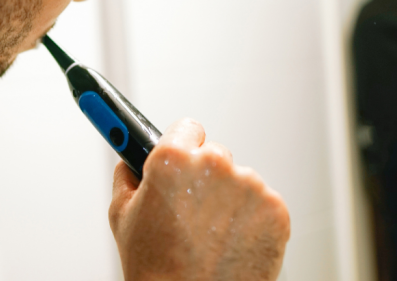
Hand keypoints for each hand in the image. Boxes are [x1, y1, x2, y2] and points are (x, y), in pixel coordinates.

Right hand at [109, 118, 289, 280]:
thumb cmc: (156, 269)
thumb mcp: (121, 215)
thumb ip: (127, 175)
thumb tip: (130, 159)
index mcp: (173, 159)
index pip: (187, 128)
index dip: (182, 147)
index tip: (182, 159)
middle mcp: (214, 165)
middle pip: (215, 154)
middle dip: (205, 177)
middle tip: (191, 211)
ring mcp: (250, 187)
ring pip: (240, 181)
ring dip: (229, 200)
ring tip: (211, 236)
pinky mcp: (275, 210)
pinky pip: (262, 204)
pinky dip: (251, 220)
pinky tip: (232, 242)